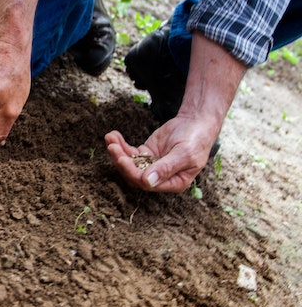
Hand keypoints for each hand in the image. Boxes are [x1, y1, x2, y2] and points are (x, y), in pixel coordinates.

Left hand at [105, 114, 220, 191]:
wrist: (196, 122)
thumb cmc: (196, 140)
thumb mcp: (184, 154)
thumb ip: (166, 168)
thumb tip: (147, 182)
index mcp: (173, 183)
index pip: (147, 184)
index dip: (132, 173)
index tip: (122, 159)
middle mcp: (160, 178)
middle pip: (134, 175)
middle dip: (121, 161)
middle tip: (112, 147)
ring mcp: (151, 165)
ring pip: (129, 163)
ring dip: (117, 152)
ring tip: (110, 138)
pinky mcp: (146, 153)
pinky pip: (130, 152)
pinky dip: (120, 145)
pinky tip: (113, 135)